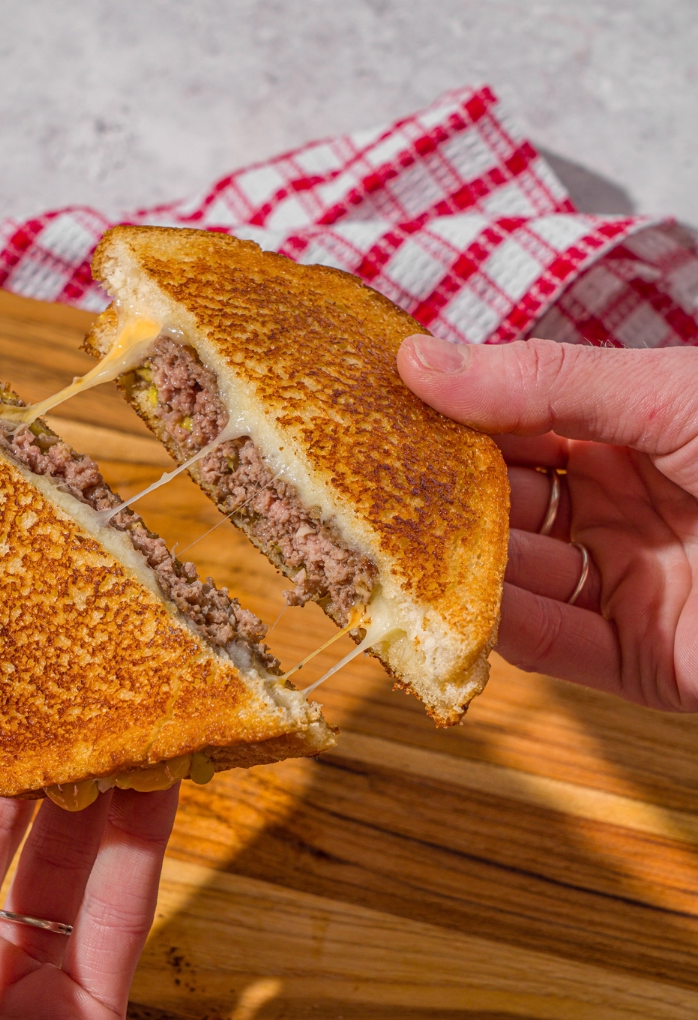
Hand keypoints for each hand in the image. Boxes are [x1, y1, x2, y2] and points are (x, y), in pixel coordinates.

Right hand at [397, 335, 697, 710]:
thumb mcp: (669, 395)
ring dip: (453, 566)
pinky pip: (553, 646)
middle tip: (352, 487)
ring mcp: (630, 582)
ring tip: (382, 551)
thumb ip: (542, 382)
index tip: (367, 405)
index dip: (445, 412)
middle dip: (433, 495)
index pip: (514, 419)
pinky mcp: (642, 661)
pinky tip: (451, 611)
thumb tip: (416, 358)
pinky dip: (501, 632)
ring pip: (515, 576)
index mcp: (633, 427)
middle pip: (503, 500)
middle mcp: (623, 504)